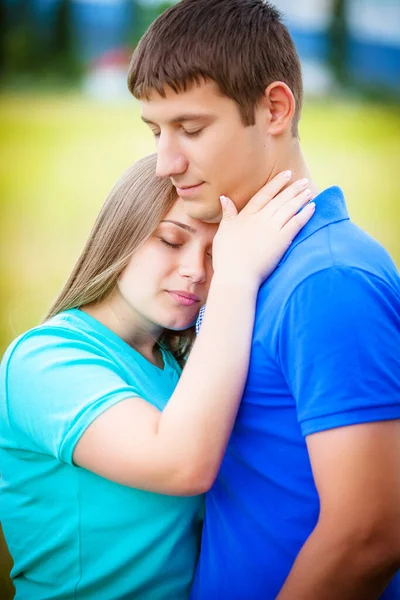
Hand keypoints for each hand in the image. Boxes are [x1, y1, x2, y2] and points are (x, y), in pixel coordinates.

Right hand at [212, 171, 314, 288]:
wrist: (237, 274)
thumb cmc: (226, 256)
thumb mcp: (223, 231)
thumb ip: (227, 214)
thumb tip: (225, 198)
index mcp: (246, 215)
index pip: (264, 194)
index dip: (276, 183)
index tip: (286, 174)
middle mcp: (261, 217)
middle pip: (280, 199)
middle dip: (292, 189)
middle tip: (302, 181)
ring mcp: (273, 228)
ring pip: (290, 208)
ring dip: (301, 198)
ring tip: (309, 191)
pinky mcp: (282, 239)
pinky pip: (297, 222)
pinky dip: (305, 213)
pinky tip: (313, 207)